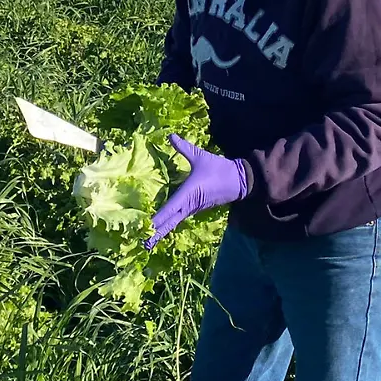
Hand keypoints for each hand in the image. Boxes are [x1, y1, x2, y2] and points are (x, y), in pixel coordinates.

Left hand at [143, 134, 246, 249]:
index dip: (156, 220)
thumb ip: (183, 147)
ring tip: (147, 241)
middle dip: (156, 233)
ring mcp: (192, 209)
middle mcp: (188, 205)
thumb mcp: (200, 156)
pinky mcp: (195, 209)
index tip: (145, 229)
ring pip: (173, 223)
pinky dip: (169, 225)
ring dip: (161, 231)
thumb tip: (170, 136)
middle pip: (169, 223)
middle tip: (141, 244)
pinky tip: (160, 228)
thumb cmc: (218, 168)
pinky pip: (179, 219)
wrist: (239, 181)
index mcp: (187, 194)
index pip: (168, 210)